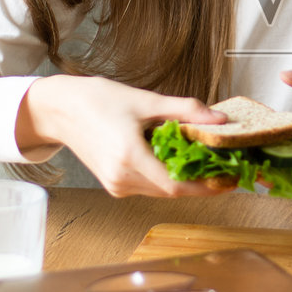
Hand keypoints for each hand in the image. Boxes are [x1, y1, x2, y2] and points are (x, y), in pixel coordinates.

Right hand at [17, 75, 229, 197]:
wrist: (61, 109)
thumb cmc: (98, 100)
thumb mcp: (146, 100)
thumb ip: (186, 111)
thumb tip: (220, 120)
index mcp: (129, 157)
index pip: (176, 185)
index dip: (207, 187)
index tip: (230, 179)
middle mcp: (121, 178)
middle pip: (172, 190)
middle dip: (201, 181)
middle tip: (227, 167)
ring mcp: (116, 185)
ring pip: (161, 191)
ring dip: (185, 180)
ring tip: (208, 162)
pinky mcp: (114, 185)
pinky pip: (148, 187)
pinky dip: (166, 176)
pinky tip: (178, 161)